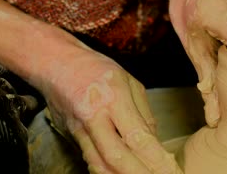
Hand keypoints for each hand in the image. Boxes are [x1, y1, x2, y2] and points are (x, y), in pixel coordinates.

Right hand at [41, 47, 181, 173]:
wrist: (56, 63)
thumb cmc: (95, 68)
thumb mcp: (128, 81)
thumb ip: (144, 113)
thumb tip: (155, 142)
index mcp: (114, 96)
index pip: (137, 135)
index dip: (155, 157)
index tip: (171, 168)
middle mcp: (94, 115)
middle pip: (117, 156)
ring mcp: (80, 128)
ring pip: (100, 164)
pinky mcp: (72, 137)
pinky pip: (90, 160)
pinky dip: (106, 172)